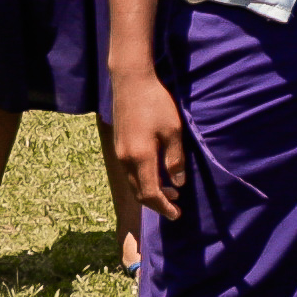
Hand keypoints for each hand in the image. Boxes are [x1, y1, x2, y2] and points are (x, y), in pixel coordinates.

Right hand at [107, 65, 190, 225]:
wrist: (130, 81)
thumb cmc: (155, 103)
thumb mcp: (173, 131)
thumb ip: (175, 159)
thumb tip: (178, 183)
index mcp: (140, 158)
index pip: (150, 193)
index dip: (164, 207)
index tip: (177, 214)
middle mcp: (126, 159)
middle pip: (139, 192)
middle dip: (157, 203)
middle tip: (175, 206)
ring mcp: (120, 152)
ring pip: (133, 183)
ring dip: (150, 191)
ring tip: (170, 191)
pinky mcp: (119, 144)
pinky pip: (130, 172)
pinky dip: (143, 180)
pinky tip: (156, 174)